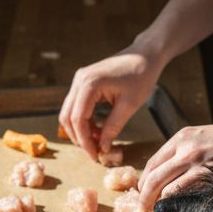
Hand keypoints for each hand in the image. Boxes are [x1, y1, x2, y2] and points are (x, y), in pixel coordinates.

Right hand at [59, 45, 163, 160]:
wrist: (145, 55)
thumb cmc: (141, 76)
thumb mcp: (129, 106)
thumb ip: (113, 127)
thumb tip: (103, 147)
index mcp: (89, 84)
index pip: (77, 119)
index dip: (84, 141)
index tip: (95, 155)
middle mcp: (79, 80)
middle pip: (67, 117)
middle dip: (78, 138)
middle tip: (94, 152)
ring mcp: (80, 80)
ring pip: (69, 112)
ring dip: (80, 130)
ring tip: (97, 142)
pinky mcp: (84, 82)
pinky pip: (77, 106)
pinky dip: (84, 121)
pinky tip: (97, 130)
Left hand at [136, 117, 212, 211]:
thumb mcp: (206, 137)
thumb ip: (187, 151)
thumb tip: (171, 174)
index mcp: (182, 137)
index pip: (152, 162)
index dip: (144, 181)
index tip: (143, 193)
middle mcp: (185, 147)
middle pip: (152, 177)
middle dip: (143, 197)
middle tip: (142, 210)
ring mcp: (196, 160)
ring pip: (164, 188)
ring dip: (157, 204)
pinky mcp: (208, 173)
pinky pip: (182, 193)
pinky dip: (175, 204)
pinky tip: (175, 211)